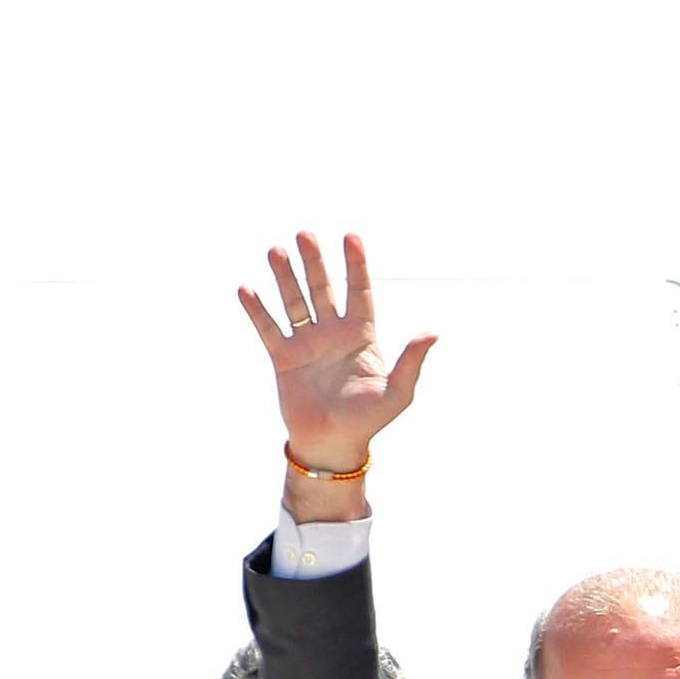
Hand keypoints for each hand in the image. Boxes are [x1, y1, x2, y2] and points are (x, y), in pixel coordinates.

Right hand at [236, 231, 436, 491]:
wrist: (333, 445)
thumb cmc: (369, 420)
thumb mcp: (398, 392)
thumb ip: (412, 361)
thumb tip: (433, 333)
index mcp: (362, 336)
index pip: (360, 292)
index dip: (356, 265)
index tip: (351, 237)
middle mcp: (333, 333)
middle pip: (323, 289)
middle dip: (314, 262)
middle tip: (305, 234)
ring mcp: (307, 343)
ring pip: (294, 302)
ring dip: (284, 277)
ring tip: (276, 250)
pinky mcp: (284, 358)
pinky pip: (269, 329)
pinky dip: (258, 310)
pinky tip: (246, 288)